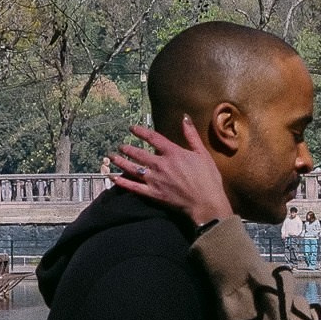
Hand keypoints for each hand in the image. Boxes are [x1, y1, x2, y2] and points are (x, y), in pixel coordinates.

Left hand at [112, 117, 233, 224]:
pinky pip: (133, 187)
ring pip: (133, 169)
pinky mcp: (152, 194)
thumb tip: (185, 117)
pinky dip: (122, 182)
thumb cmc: (208, 178)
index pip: (153, 138)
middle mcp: (160, 164)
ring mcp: (154, 179)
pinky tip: (114, 177)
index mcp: (173, 153)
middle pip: (139, 154)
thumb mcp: (202, 153)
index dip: (141, 132)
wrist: (205, 202)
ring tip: (112, 158)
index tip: (132, 128)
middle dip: (128, 149)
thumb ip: (191, 135)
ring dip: (121, 162)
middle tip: (120, 146)